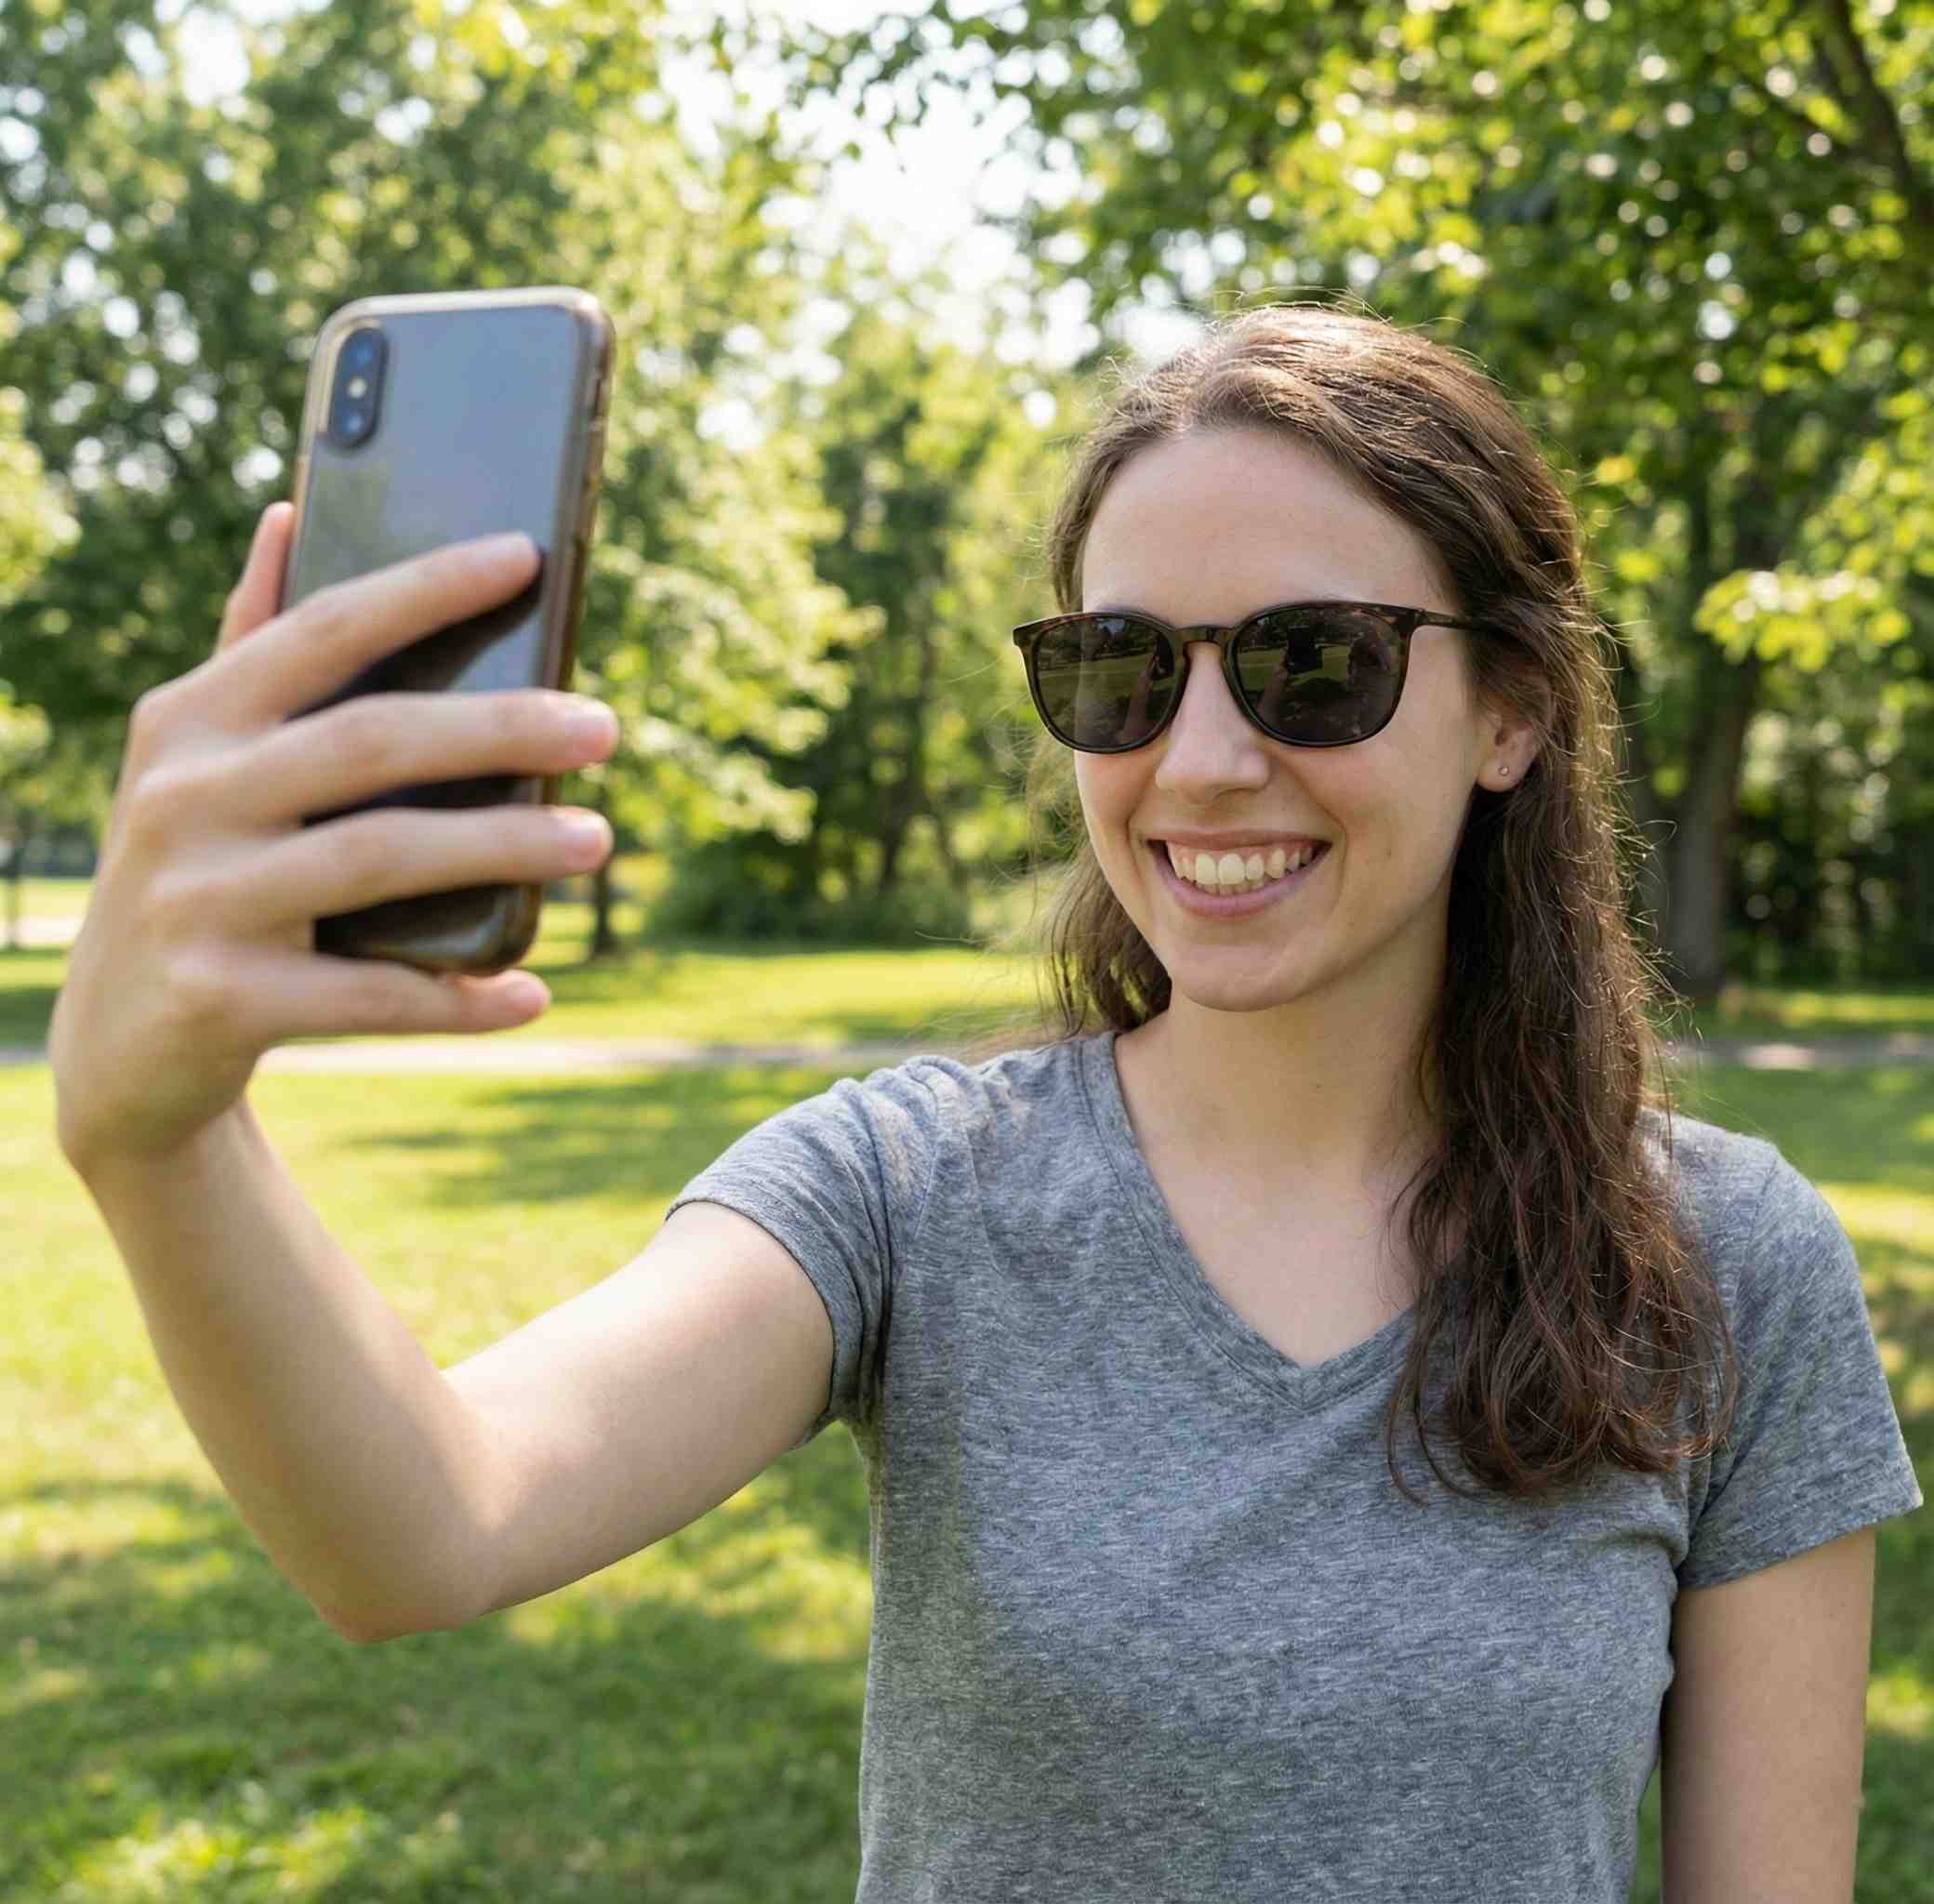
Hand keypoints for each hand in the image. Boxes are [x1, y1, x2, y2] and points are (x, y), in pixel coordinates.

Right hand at [49, 503, 619, 1172]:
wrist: (120, 1045)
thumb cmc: (199, 872)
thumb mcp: (200, 760)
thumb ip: (251, 648)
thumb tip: (289, 514)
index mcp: (191, 719)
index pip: (324, 630)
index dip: (426, 588)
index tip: (527, 556)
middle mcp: (183, 796)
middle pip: (371, 741)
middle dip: (500, 727)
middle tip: (603, 728)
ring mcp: (197, 898)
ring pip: (381, 857)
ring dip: (504, 848)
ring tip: (596, 839)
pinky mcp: (222, 999)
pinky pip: (371, 992)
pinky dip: (459, 996)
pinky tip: (531, 993)